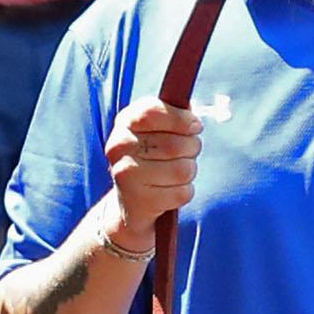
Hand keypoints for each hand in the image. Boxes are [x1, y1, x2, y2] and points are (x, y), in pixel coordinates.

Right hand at [103, 98, 202, 251]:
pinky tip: (171, 190)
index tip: (195, 126)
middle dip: (192, 148)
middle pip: (176, 144)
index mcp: (124, 122)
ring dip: (189, 171)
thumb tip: (192, 118)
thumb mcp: (156, 130)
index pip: (153, 112)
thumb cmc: (151, 158)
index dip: (181, 119)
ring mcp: (126, 174)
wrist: (129, 201)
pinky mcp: (139, 201)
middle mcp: (119, 146)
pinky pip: (182, 193)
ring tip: (177, 172)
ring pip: (183, 170)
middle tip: (186, 153)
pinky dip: (184, 192)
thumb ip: (174, 116)